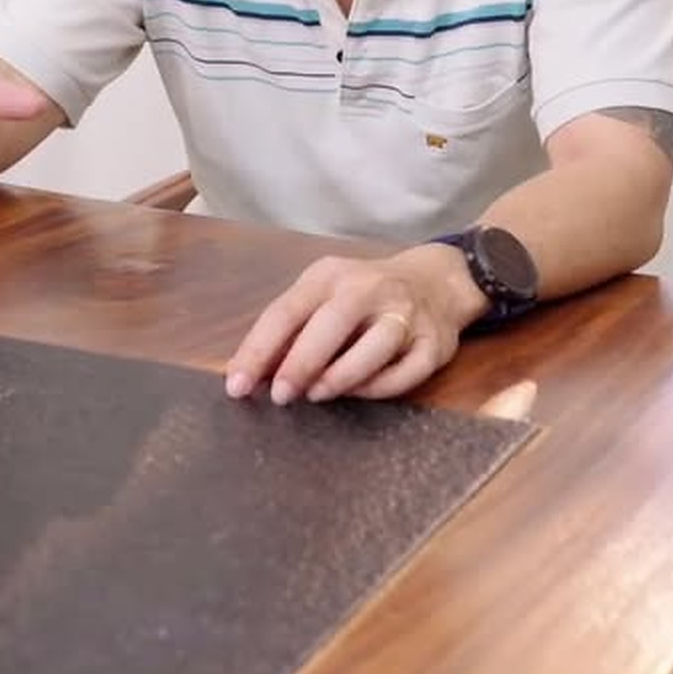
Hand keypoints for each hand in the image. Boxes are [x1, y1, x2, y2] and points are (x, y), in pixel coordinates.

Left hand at [224, 246, 484, 403]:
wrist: (435, 281)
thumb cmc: (362, 295)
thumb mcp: (322, 296)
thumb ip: (290, 330)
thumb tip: (249, 374)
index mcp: (329, 276)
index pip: (287, 311)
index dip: (258, 350)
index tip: (237, 386)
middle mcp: (369, 289)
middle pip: (332, 324)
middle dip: (302, 362)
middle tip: (281, 396)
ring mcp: (406, 314)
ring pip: (375, 347)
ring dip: (341, 376)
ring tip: (318, 395)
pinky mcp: (434, 344)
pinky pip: (405, 373)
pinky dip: (378, 388)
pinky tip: (359, 392)